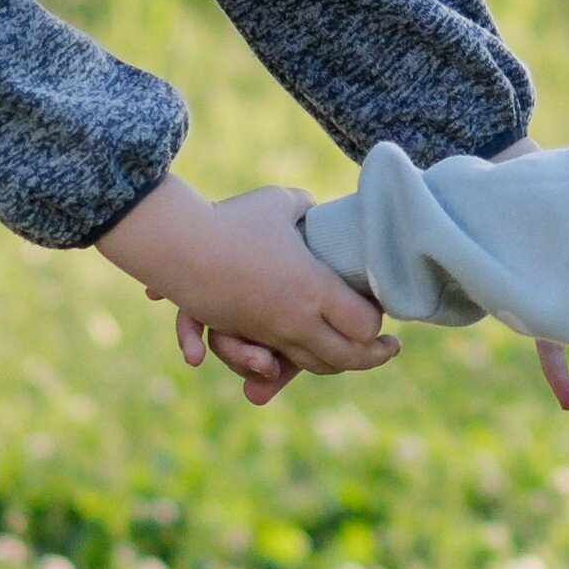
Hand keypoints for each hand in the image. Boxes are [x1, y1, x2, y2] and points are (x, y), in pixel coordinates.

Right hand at [92, 173, 399, 381]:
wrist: (178, 245)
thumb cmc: (232, 219)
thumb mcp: (280, 203)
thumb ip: (306, 207)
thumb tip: (315, 207)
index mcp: (314, 288)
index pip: (364, 323)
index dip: (378, 320)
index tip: (381, 308)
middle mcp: (296, 320)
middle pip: (346, 356)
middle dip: (372, 357)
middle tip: (389, 348)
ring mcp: (268, 333)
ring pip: (312, 364)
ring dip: (335, 365)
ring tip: (351, 354)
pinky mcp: (243, 337)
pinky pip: (267, 361)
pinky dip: (275, 366)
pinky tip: (300, 362)